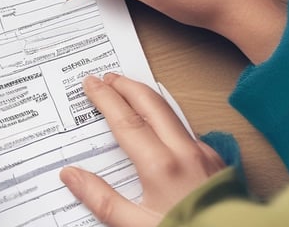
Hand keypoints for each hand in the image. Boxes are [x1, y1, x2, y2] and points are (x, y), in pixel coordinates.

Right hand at [60, 74, 225, 226]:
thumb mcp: (136, 226)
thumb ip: (102, 199)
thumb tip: (72, 175)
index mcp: (161, 165)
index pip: (126, 120)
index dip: (105, 98)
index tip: (91, 84)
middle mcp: (185, 152)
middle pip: (151, 105)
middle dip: (127, 86)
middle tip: (108, 77)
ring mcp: (204, 154)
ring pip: (171, 113)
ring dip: (147, 98)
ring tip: (129, 91)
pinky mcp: (216, 162)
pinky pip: (186, 129)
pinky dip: (166, 117)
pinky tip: (158, 123)